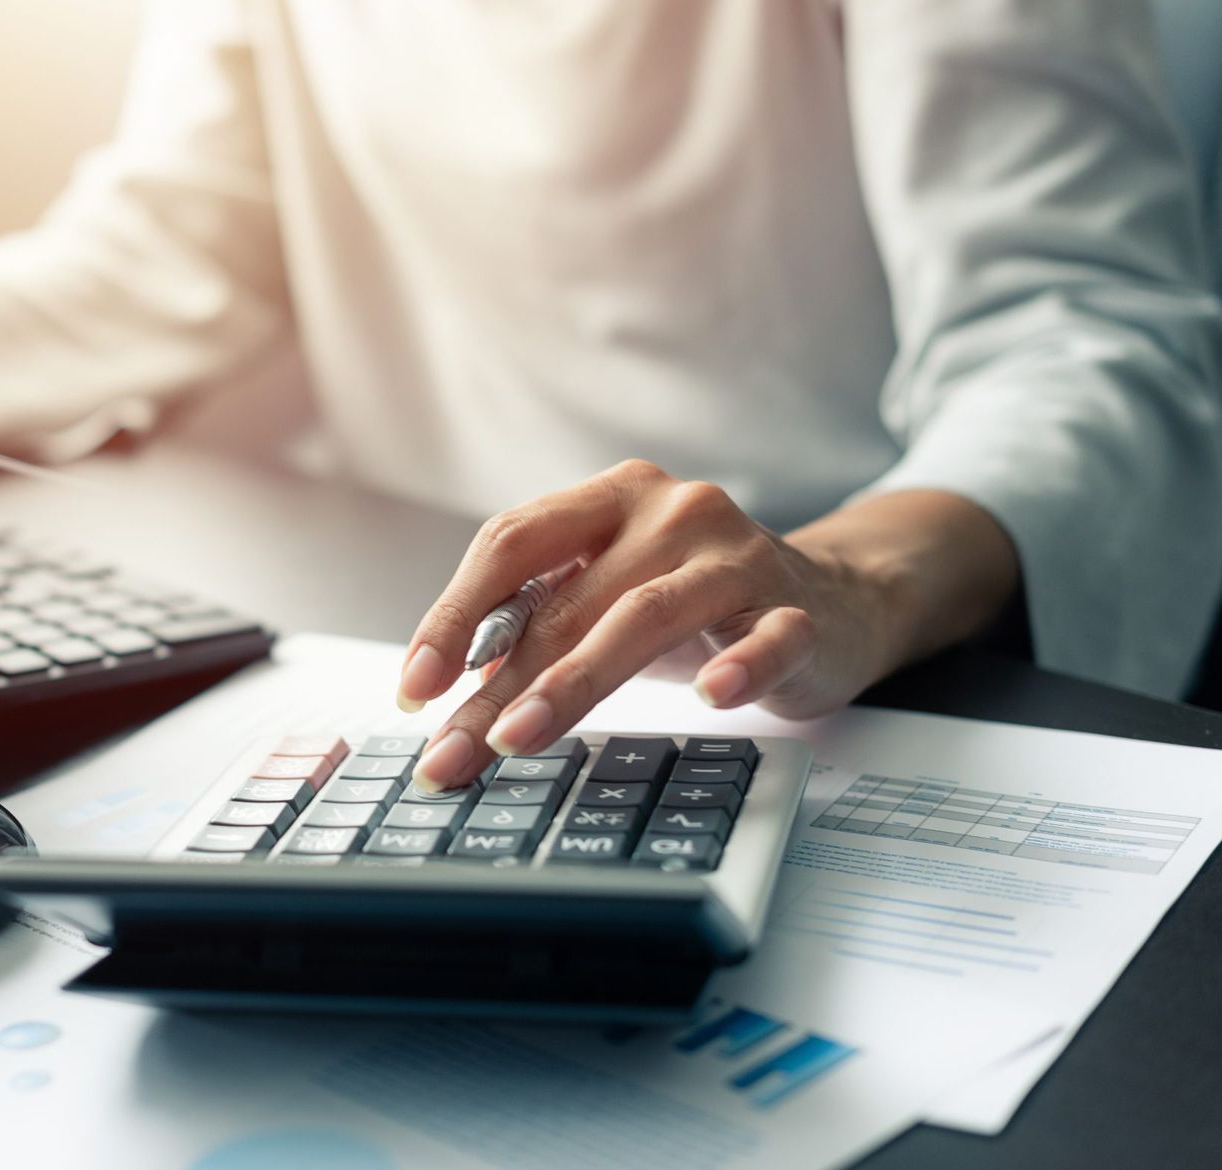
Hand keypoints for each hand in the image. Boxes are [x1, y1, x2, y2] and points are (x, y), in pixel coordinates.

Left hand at [398, 460, 1015, 790]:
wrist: (836, 598)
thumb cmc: (696, 606)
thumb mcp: (607, 600)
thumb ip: (537, 628)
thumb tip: (447, 699)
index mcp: (609, 498)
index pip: (511, 543)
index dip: (454, 615)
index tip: (415, 688)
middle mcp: (670, 512)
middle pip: (565, 600)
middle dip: (497, 686)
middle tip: (451, 754)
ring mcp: (737, 556)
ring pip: (644, 616)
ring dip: (574, 682)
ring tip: (520, 736)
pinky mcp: (798, 608)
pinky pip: (768, 637)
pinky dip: (740, 665)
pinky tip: (713, 697)